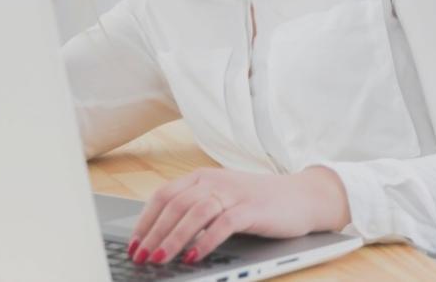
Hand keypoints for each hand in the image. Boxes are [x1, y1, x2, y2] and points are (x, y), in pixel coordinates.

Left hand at [126, 167, 349, 265]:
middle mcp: (215, 181)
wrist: (302, 196)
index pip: (164, 195)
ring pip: (195, 213)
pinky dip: (206, 242)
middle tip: (140, 256)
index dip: (145, 220)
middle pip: (175, 204)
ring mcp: (234, 193)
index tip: (133, 244)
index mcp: (203, 177)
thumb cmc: (258, 202)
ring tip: (160, 258)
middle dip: (153, 233)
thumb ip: (195, 209)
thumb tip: (159, 235)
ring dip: (174, 237)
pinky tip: (194, 257)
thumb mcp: (222, 198)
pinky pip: (223, 224)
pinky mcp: (252, 209)